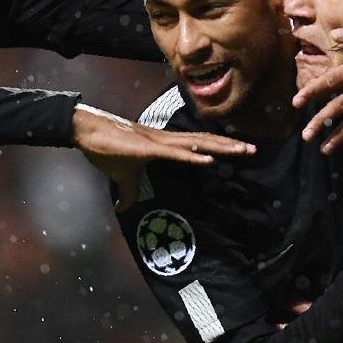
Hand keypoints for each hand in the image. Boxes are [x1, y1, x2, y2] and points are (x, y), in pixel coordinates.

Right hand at [71, 104, 254, 211]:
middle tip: (254, 149)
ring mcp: (159, 143)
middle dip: (230, 145)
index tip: (240, 150)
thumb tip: (123, 209)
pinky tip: (210, 159)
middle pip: (206, 141)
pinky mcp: (148, 148)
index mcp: (165, 146)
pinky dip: (193, 156)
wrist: (88, 133)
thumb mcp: (122, 178)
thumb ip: (129, 194)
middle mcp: (167, 140)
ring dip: (221, 147)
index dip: (220, 146)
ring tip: (243, 149)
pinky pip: (175, 153)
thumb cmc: (106, 151)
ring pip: (197, 143)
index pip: (198, 145)